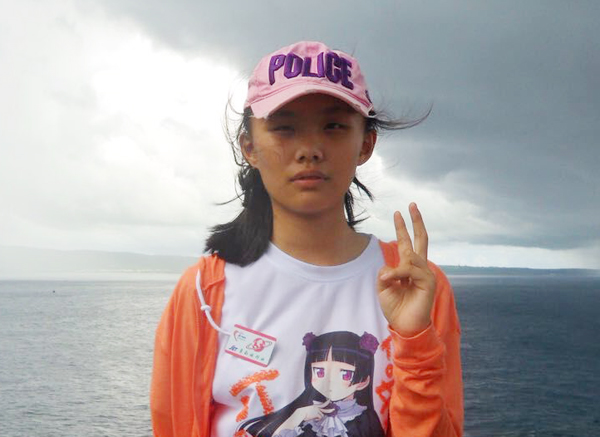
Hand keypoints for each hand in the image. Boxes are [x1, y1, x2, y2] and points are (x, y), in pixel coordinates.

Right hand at [274, 400, 333, 433]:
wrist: (301, 413)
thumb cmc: (303, 412)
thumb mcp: (309, 410)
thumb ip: (314, 412)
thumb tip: (317, 416)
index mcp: (315, 406)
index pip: (322, 404)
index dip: (326, 402)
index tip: (329, 400)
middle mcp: (317, 407)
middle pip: (325, 409)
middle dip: (330, 409)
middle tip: (333, 409)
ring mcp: (317, 410)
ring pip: (321, 415)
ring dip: (318, 417)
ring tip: (312, 416)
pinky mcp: (317, 413)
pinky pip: (319, 418)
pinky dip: (317, 419)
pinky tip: (313, 417)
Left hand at [377, 203, 435, 336]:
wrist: (405, 327)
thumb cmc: (395, 308)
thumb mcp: (383, 287)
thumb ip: (385, 273)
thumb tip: (389, 267)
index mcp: (408, 268)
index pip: (406, 243)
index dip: (402, 228)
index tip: (398, 212)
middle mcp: (418, 268)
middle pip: (420, 239)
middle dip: (415, 222)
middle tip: (412, 204)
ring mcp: (425, 273)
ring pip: (410, 257)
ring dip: (397, 268)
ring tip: (389, 281)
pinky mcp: (428, 281)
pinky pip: (411, 269)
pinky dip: (399, 273)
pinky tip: (393, 280)